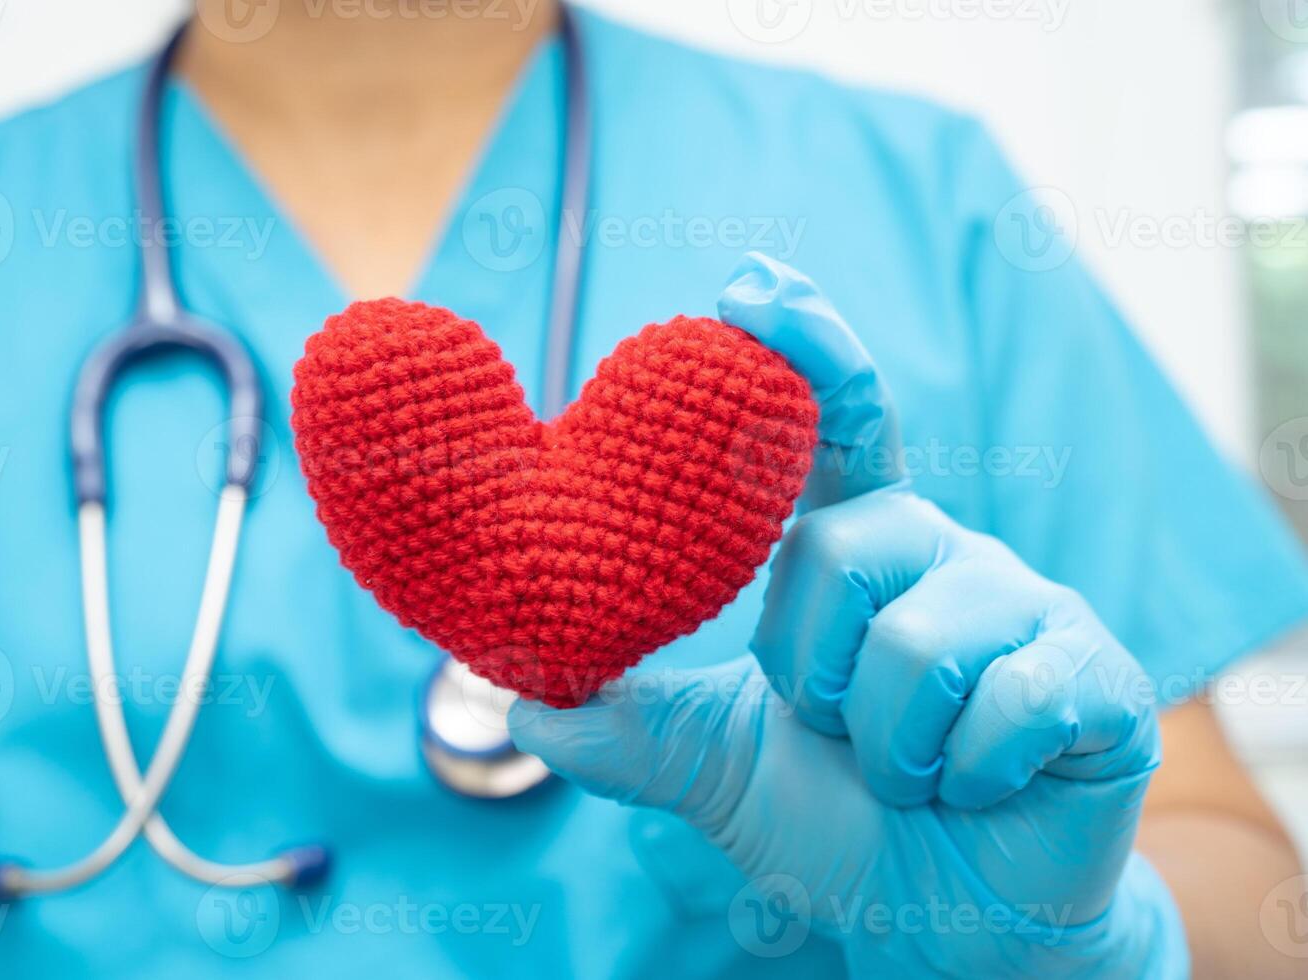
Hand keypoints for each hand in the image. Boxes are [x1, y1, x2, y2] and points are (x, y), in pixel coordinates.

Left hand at [509, 255, 1187, 976]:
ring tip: (907, 771)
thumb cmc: (835, 819)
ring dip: (885, 743)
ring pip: (919, 640)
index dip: (802, 350)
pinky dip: (962, 773)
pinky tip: (976, 786)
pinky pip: (1007, 700)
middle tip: (836, 727)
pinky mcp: (1096, 673)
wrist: (943, 921)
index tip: (749, 285)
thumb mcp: (717, 769)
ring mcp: (1028, 607)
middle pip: (844, 546)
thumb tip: (525, 703)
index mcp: (857, 552)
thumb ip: (631, 730)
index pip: (836, 426)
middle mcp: (943, 552)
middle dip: (813, 667)